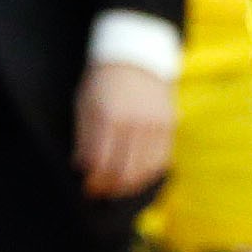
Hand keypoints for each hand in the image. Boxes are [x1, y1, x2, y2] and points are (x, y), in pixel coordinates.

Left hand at [75, 59, 175, 197]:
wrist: (136, 59)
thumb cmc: (104, 83)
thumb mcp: (85, 105)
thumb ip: (83, 138)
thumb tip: (82, 168)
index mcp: (108, 116)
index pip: (100, 163)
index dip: (93, 181)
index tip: (88, 187)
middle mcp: (134, 122)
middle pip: (122, 171)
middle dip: (110, 187)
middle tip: (101, 192)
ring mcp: (155, 124)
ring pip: (144, 170)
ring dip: (129, 185)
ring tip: (118, 187)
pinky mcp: (169, 126)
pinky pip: (161, 160)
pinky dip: (149, 173)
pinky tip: (138, 176)